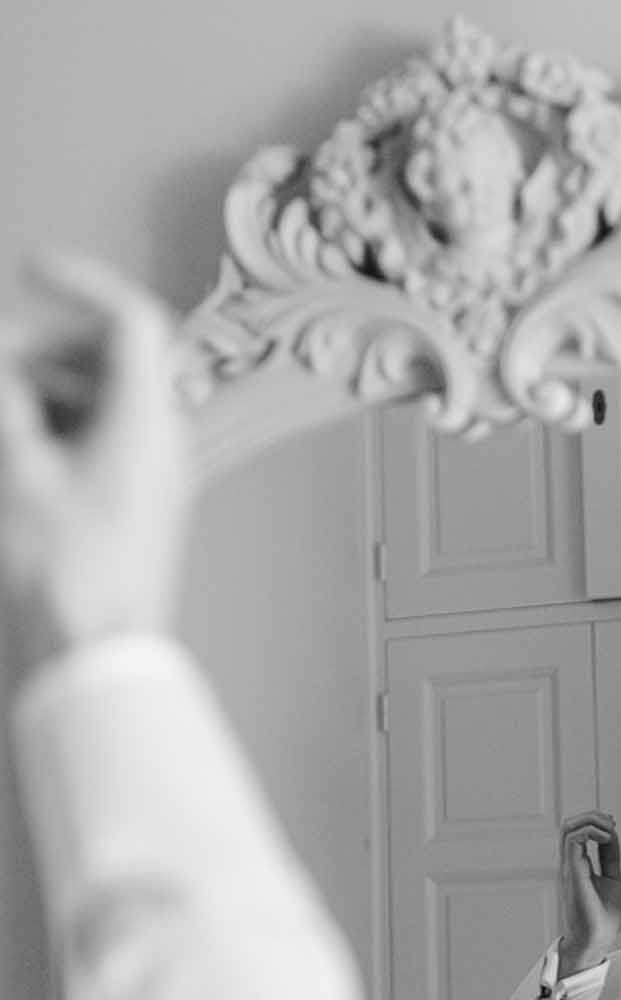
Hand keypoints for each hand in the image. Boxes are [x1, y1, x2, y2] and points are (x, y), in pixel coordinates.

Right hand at [0, 251, 190, 677]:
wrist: (93, 662)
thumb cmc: (62, 575)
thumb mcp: (15, 467)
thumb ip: (5, 396)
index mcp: (145, 423)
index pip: (131, 320)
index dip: (81, 283)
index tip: (29, 269)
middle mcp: (159, 444)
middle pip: (107, 359)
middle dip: (41, 346)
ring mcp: (150, 478)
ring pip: (96, 402)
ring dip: (41, 391)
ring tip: (2, 415)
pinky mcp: (133, 509)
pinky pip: (93, 444)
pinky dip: (52, 431)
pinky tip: (15, 450)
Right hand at [557, 811, 620, 973]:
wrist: (596, 941)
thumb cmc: (603, 919)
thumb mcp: (613, 880)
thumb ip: (610, 860)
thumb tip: (612, 838)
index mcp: (578, 866)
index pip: (579, 832)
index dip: (597, 822)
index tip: (614, 824)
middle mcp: (570, 864)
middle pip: (569, 825)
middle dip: (592, 816)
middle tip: (611, 822)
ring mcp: (569, 867)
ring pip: (568, 827)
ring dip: (591, 820)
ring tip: (609, 829)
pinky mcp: (572, 872)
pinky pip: (573, 839)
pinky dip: (591, 831)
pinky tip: (606, 840)